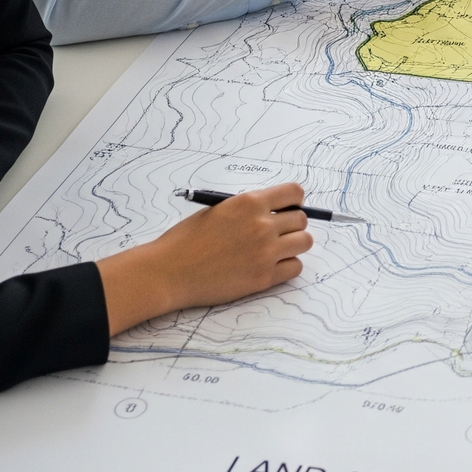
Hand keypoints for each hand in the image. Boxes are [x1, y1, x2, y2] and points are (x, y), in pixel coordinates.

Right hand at [96, 183, 313, 335]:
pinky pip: (295, 267)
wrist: (167, 272)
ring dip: (294, 244)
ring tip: (277, 250)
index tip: (286, 208)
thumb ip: (247, 209)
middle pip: (301, 220)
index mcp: (250, 203)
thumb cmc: (186, 240)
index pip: (295, 193)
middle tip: (278, 233)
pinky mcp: (263, 278)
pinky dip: (287, 266)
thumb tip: (273, 210)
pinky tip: (271, 266)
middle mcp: (262, 225)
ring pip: (304, 242)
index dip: (293, 201)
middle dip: (292, 224)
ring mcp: (265, 253)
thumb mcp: (218, 210)